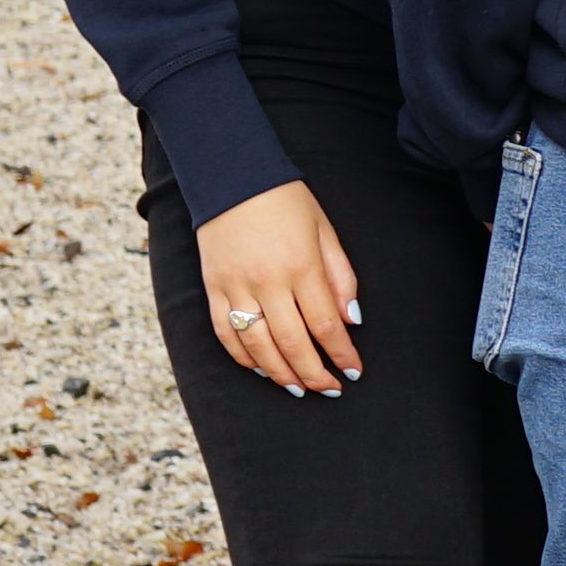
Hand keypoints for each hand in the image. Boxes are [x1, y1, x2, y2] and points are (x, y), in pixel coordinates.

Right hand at [194, 180, 361, 394]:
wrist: (232, 176)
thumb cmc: (287, 202)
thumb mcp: (325, 231)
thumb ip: (341, 277)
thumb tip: (350, 320)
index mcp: (301, 267)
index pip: (325, 325)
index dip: (341, 353)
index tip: (353, 371)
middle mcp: (268, 283)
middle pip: (293, 343)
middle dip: (314, 373)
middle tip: (329, 389)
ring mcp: (235, 288)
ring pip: (258, 347)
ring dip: (280, 374)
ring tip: (298, 388)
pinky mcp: (212, 288)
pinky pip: (225, 334)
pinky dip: (242, 357)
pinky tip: (260, 369)